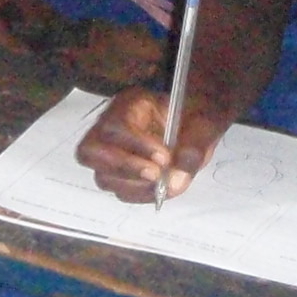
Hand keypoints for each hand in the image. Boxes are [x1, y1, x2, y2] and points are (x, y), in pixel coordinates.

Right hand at [76, 84, 226, 203]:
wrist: (196, 124)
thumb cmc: (196, 117)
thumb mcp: (204, 124)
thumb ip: (193, 148)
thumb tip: (175, 180)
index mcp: (130, 103)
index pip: (115, 125)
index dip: (136, 145)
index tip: (164, 158)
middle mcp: (111, 125)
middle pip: (91, 150)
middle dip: (125, 167)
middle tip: (157, 176)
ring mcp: (109, 150)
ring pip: (101, 174)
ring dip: (132, 185)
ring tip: (161, 183)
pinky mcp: (117, 171)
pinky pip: (116, 189)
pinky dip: (136, 194)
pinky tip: (158, 189)